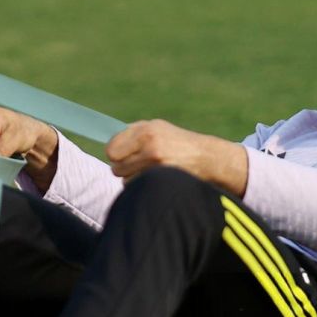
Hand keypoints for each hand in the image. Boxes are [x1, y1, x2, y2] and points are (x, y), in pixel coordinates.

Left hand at [105, 119, 248, 194]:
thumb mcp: (158, 128)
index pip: (111, 150)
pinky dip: (143, 187)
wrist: (207, 157)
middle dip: (124, 169)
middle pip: (116, 168)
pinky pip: (139, 188)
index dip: (115, 155)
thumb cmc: (177, 143)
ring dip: (133, 180)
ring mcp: (157, 163)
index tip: (122, 157)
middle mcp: (150, 144)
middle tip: (139, 166)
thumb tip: (109, 148)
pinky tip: (156, 180)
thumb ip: (133, 134)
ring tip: (150, 172)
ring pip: (126, 181)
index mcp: (146, 130)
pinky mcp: (162, 178)